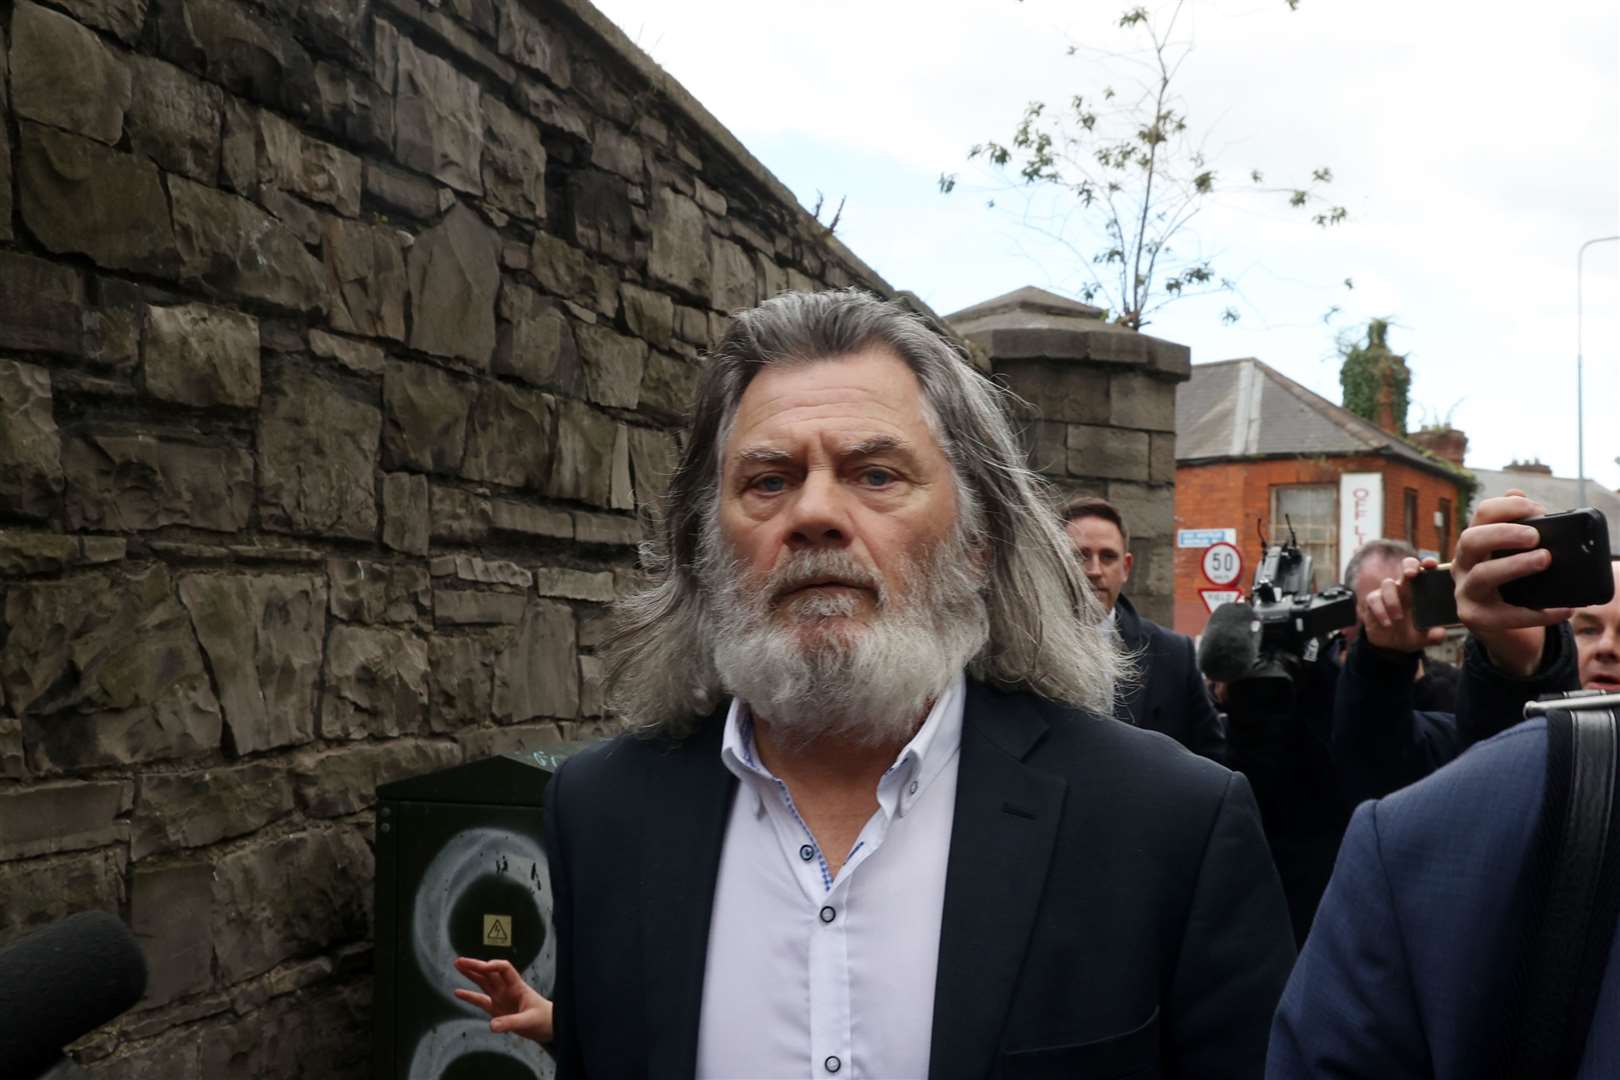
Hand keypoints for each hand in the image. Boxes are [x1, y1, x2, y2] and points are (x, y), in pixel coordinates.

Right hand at [453, 957, 553, 1044]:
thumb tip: (492, 1025)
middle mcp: (507, 989)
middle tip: (460, 961)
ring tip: (458, 965)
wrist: (548, 1027)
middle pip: (490, 973)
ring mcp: (501, 998)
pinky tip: (458, 992)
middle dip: (476, 966)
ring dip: (471, 974)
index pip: (505, 969)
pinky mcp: (496, 1009)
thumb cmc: (543, 1019)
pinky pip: (481, 1000)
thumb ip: (510, 1023)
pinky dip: (469, 996)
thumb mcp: (529, 1021)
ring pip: (483, 982)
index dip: (494, 966)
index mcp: (517, 986)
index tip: (484, 967)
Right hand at [1361, 556, 1446, 654]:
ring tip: (1398, 618)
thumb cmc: (1412, 635)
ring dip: (1393, 600)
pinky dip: (1380, 611)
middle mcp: (1405, 588)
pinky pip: (1374, 599)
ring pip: (1388, 584)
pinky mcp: (1373, 601)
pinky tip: (1387, 623)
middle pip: (1406, 566)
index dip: (1428, 564)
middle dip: (1409, 566)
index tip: (1431, 565)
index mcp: (1420, 591)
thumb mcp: (1425, 638)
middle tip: (1411, 574)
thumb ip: (1434, 636)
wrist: (1391, 646)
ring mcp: (1387, 593)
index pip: (1426, 571)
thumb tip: (1440, 632)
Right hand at [1452, 490, 1570, 676]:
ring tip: (1545, 560)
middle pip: (1470, 540)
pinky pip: (1506, 615)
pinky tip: (1563, 609)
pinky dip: (1538, 613)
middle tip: (1535, 536)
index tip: (1536, 509)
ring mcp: (1465, 593)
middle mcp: (1462, 565)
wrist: (1497, 624)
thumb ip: (1513, 523)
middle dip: (1503, 533)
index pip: (1481, 514)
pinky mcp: (1476, 619)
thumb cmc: (1507, 581)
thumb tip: (1516, 491)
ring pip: (1482, 575)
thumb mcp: (1506, 551)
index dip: (1508, 507)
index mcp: (1472, 544)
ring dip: (1515, 565)